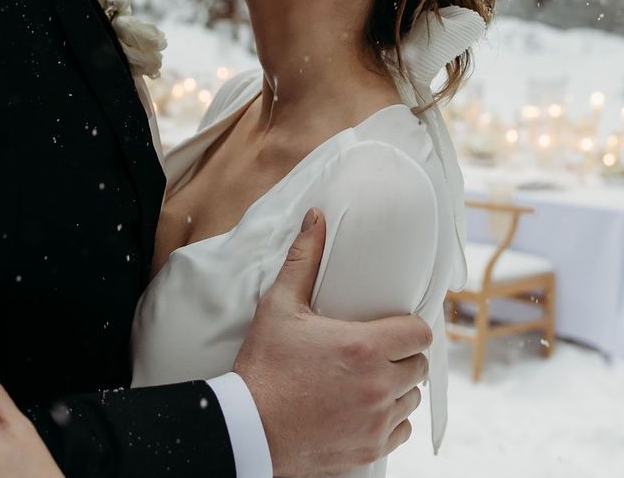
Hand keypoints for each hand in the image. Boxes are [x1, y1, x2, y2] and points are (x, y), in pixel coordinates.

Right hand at [234, 208, 430, 477]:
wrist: (248, 430)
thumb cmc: (264, 367)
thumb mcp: (279, 306)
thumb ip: (303, 260)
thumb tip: (316, 218)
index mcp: (364, 347)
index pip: (420, 333)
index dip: (409, 327)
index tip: (394, 325)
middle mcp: (378, 386)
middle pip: (418, 365)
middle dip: (403, 356)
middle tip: (378, 350)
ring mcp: (376, 422)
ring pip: (411, 399)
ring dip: (398, 388)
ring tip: (370, 379)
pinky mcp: (369, 450)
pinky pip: (400, 432)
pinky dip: (389, 421)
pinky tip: (365, 409)